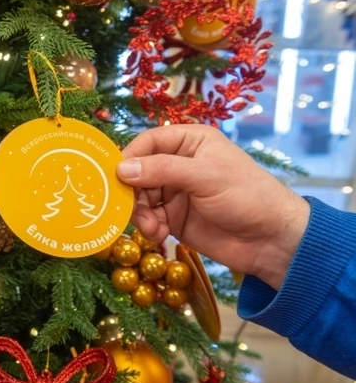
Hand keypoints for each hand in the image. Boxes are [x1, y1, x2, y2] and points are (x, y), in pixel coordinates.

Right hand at [116, 125, 309, 289]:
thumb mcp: (205, 176)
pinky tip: (158, 235)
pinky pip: (148, 218)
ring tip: (151, 228)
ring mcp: (174, 192)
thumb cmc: (247, 196)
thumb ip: (162, 170)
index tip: (113, 176)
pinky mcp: (172, 218)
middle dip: (131, 191)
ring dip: (139, 213)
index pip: (148, 142)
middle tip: (129, 208)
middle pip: (137, 172)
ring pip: (139, 197)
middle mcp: (178, 164)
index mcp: (190, 142)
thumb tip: (121, 168)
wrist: (270, 240)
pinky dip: (148, 227)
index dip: (128, 157)